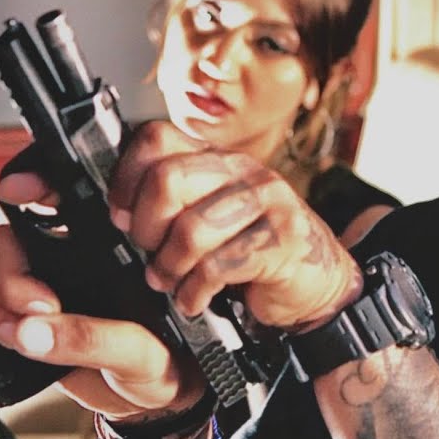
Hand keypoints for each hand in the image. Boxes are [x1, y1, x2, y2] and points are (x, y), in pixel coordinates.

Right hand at [0, 171, 204, 421]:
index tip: (15, 194)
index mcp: (108, 255)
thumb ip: (88, 338)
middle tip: (25, 315)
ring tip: (6, 331)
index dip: (33, 187)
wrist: (150, 405)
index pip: (62, 206)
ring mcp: (39, 285)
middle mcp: (69, 262)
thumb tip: (30, 330)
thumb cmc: (161, 368)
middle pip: (8, 241)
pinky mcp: (18, 314)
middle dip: (4, 277)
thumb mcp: (137, 353)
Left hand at [109, 120, 361, 331]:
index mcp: (218, 159)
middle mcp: (244, 171)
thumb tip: (119, 215)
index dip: (126, 178)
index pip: (157, 139)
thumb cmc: (256, 251)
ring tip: (169, 282)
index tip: (122, 216)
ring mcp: (268, 202)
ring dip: (169, 267)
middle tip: (149, 254)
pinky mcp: (282, 240)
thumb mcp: (212, 218)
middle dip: (147, 228)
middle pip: (167, 181)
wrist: (319, 281)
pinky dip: (195, 292)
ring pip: (190, 230)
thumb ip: (175, 205)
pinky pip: (218, 266)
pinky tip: (195, 300)